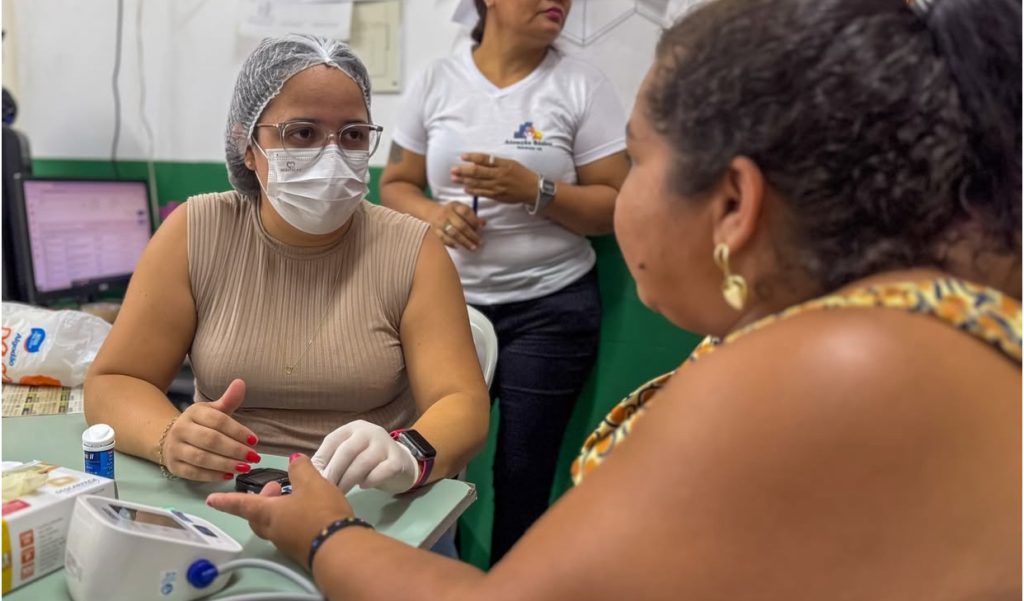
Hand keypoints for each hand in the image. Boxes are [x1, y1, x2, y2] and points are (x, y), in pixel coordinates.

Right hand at [161, 379, 260, 480]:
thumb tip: (240, 383)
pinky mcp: (174, 466)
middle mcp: (181, 429)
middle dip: (235, 449)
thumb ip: (228, 400)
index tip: (255, 440)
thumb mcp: (213, 411)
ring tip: (245, 467)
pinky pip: (194, 473)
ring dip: (226, 464)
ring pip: (202, 458)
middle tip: (254, 457)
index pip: (218, 421)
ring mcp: (175, 449)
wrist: (169, 438)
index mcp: (193, 413)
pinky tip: (229, 475)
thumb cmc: (200, 425)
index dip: (238, 431)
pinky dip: (213, 476)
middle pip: (210, 440)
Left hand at [207, 453, 354, 565]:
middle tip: (274, 487)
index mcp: (267, 513)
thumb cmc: (319, 513)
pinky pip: (289, 532)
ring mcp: (286, 543)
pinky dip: (292, 519)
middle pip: (256, 516)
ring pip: (273, 524)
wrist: (340, 548)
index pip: (241, 503)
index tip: (210, 500)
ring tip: (295, 496)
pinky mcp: (301, 549)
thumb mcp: (312, 483)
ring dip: (278, 509)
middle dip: (260, 500)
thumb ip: (301, 469)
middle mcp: (272, 530)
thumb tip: (293, 459)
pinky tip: (309, 512)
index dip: (226, 499)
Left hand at [311, 420, 418, 493]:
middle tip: (325, 490)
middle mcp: (370, 431)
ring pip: (363, 462)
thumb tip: (305, 473)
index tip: (312, 478)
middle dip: (334, 472)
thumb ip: (330, 460)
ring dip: (349, 480)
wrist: (401, 464)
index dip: (321, 459)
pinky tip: (363, 486)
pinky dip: (370, 480)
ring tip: (341, 493)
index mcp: (353, 428)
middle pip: (347, 451)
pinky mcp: (398, 460)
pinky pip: (381, 471)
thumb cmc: (367, 461)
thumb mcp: (348, 455)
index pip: (332, 440)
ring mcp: (386, 444)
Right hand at [428, 201, 484, 250]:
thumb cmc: (452, 212)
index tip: (481, 228)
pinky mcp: (436, 231)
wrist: (433, 213)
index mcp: (454, 206)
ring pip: (453, 234)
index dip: (474, 220)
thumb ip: (472, 215)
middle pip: (460, 225)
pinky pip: (444, 239)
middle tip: (479, 242)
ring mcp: (440, 223)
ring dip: (464, 242)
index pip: (465, 212)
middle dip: (471, 235)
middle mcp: (446, 214)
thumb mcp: (461, 208)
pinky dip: (452, 244)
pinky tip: (459, 247)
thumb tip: (483, 223)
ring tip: (473, 247)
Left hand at [451, 153, 538, 205]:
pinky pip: (483, 193)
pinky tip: (465, 188)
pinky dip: (473, 190)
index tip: (463, 156)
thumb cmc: (522, 174)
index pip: (485, 159)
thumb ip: (496, 162)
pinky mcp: (498, 196)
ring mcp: (498, 186)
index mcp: (503, 164)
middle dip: (463, 170)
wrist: (533, 189)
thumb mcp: (511, 163)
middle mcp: (499, 175)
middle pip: (478, 172)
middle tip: (453, 169)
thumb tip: (480, 160)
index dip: (472, 157)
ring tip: (454, 178)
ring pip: (478, 183)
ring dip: (464, 181)